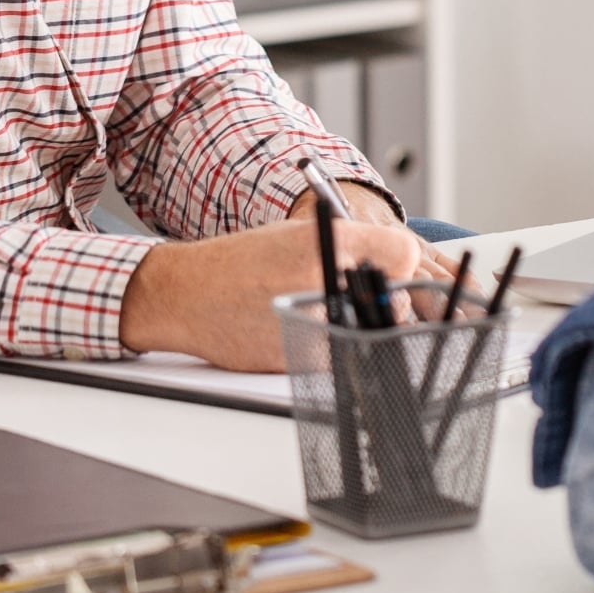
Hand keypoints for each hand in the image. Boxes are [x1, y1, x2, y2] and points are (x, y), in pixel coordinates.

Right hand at [117, 217, 452, 371]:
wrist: (188, 296)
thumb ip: (351, 244)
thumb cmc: (245, 260)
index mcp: (323, 241)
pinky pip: (344, 356)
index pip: (403, 254)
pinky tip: (312, 332)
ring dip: (366, 327)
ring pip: (374, 333)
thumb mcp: (299, 233)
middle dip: (388, 300)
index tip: (392, 268)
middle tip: (366, 296)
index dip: (400, 264)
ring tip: (332, 312)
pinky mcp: (299, 359)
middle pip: (396, 299)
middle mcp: (319, 280)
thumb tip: (405, 264)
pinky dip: (338, 348)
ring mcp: (310, 323)